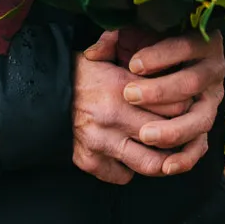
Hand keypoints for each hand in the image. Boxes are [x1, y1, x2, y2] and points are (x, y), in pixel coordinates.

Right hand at [71, 31, 183, 183]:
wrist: (38, 92)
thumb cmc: (77, 73)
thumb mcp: (103, 54)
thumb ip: (131, 48)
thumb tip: (157, 47)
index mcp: (121, 86)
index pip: (175, 105)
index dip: (185, 107)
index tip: (186, 106)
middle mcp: (114, 115)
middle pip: (168, 135)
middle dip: (178, 134)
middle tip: (178, 129)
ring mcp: (101, 141)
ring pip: (151, 164)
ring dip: (160, 160)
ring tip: (160, 151)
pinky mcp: (88, 160)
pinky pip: (123, 176)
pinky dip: (129, 170)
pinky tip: (129, 156)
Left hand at [118, 30, 224, 176]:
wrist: (178, 63)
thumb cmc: (150, 46)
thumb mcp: (137, 34)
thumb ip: (118, 38)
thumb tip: (93, 54)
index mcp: (200, 43)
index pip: (184, 46)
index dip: (160, 56)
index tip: (133, 64)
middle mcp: (212, 72)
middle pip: (191, 83)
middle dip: (160, 91)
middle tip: (130, 96)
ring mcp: (212, 101)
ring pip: (200, 119)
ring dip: (173, 130)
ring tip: (145, 135)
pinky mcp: (205, 123)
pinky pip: (201, 144)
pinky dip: (186, 157)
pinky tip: (166, 166)